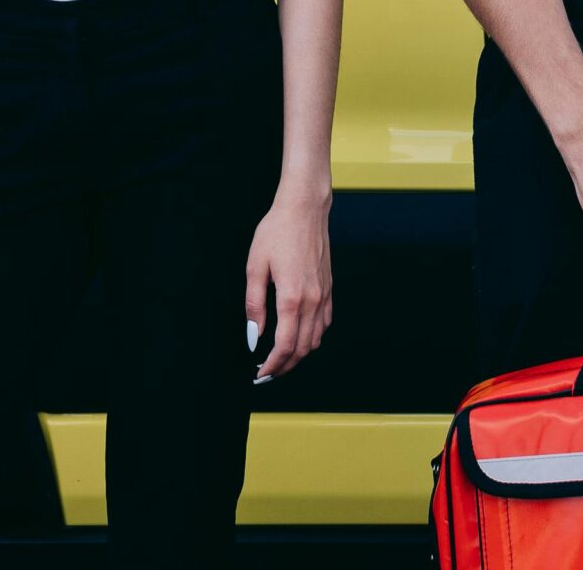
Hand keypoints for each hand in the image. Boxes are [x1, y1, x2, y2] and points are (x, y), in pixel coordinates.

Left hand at [244, 188, 332, 383]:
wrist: (305, 209)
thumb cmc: (277, 232)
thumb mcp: (255, 266)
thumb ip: (254, 305)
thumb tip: (253, 335)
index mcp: (292, 297)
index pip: (284, 346)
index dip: (272, 365)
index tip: (260, 373)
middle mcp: (312, 300)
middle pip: (302, 348)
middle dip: (284, 366)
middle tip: (267, 372)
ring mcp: (323, 295)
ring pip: (315, 339)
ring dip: (298, 354)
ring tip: (280, 358)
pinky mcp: (328, 289)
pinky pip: (324, 323)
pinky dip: (312, 337)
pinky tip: (299, 335)